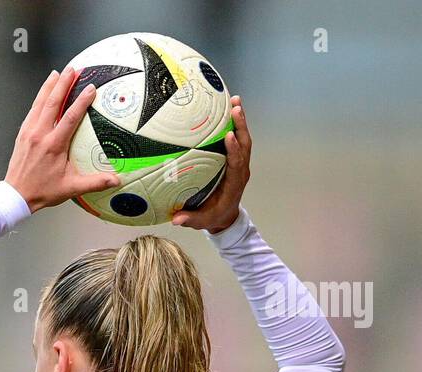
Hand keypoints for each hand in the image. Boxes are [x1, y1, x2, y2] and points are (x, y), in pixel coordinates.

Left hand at [5, 67, 120, 212]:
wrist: (16, 195)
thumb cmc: (43, 191)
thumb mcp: (71, 188)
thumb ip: (95, 182)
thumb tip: (117, 180)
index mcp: (53, 146)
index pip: (70, 117)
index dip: (81, 101)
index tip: (90, 88)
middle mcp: (40, 135)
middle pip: (52, 103)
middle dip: (63, 84)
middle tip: (73, 69)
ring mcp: (29, 133)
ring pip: (39, 103)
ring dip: (49, 86)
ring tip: (58, 73)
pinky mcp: (22, 134)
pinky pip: (32, 111)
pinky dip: (39, 98)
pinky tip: (44, 92)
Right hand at [171, 95, 250, 232]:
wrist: (225, 217)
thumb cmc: (213, 217)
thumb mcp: (202, 221)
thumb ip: (190, 220)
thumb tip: (176, 220)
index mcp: (234, 184)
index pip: (236, 164)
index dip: (234, 150)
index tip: (229, 136)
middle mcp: (240, 171)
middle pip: (245, 145)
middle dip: (241, 127)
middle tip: (235, 108)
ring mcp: (240, 163)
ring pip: (243, 139)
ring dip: (240, 120)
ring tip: (235, 101)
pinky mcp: (235, 159)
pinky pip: (238, 139)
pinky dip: (235, 124)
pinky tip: (228, 109)